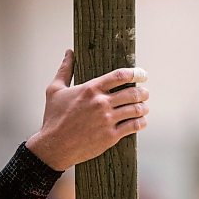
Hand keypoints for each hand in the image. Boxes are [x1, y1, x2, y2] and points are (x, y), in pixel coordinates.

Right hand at [25, 49, 148, 170]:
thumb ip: (65, 70)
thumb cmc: (53, 118)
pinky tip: (141, 122)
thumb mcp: (55, 90)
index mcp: (90, 89)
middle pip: (132, 93)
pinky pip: (133, 126)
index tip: (142, 74)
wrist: (53, 146)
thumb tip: (69, 53)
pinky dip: (141, 123)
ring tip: (144, 108)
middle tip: (145, 93)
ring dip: (143, 108)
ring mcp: (107, 120)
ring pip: (136, 110)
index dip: (135, 73)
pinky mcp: (110, 136)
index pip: (120, 76)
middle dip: (143, 92)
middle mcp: (101, 103)